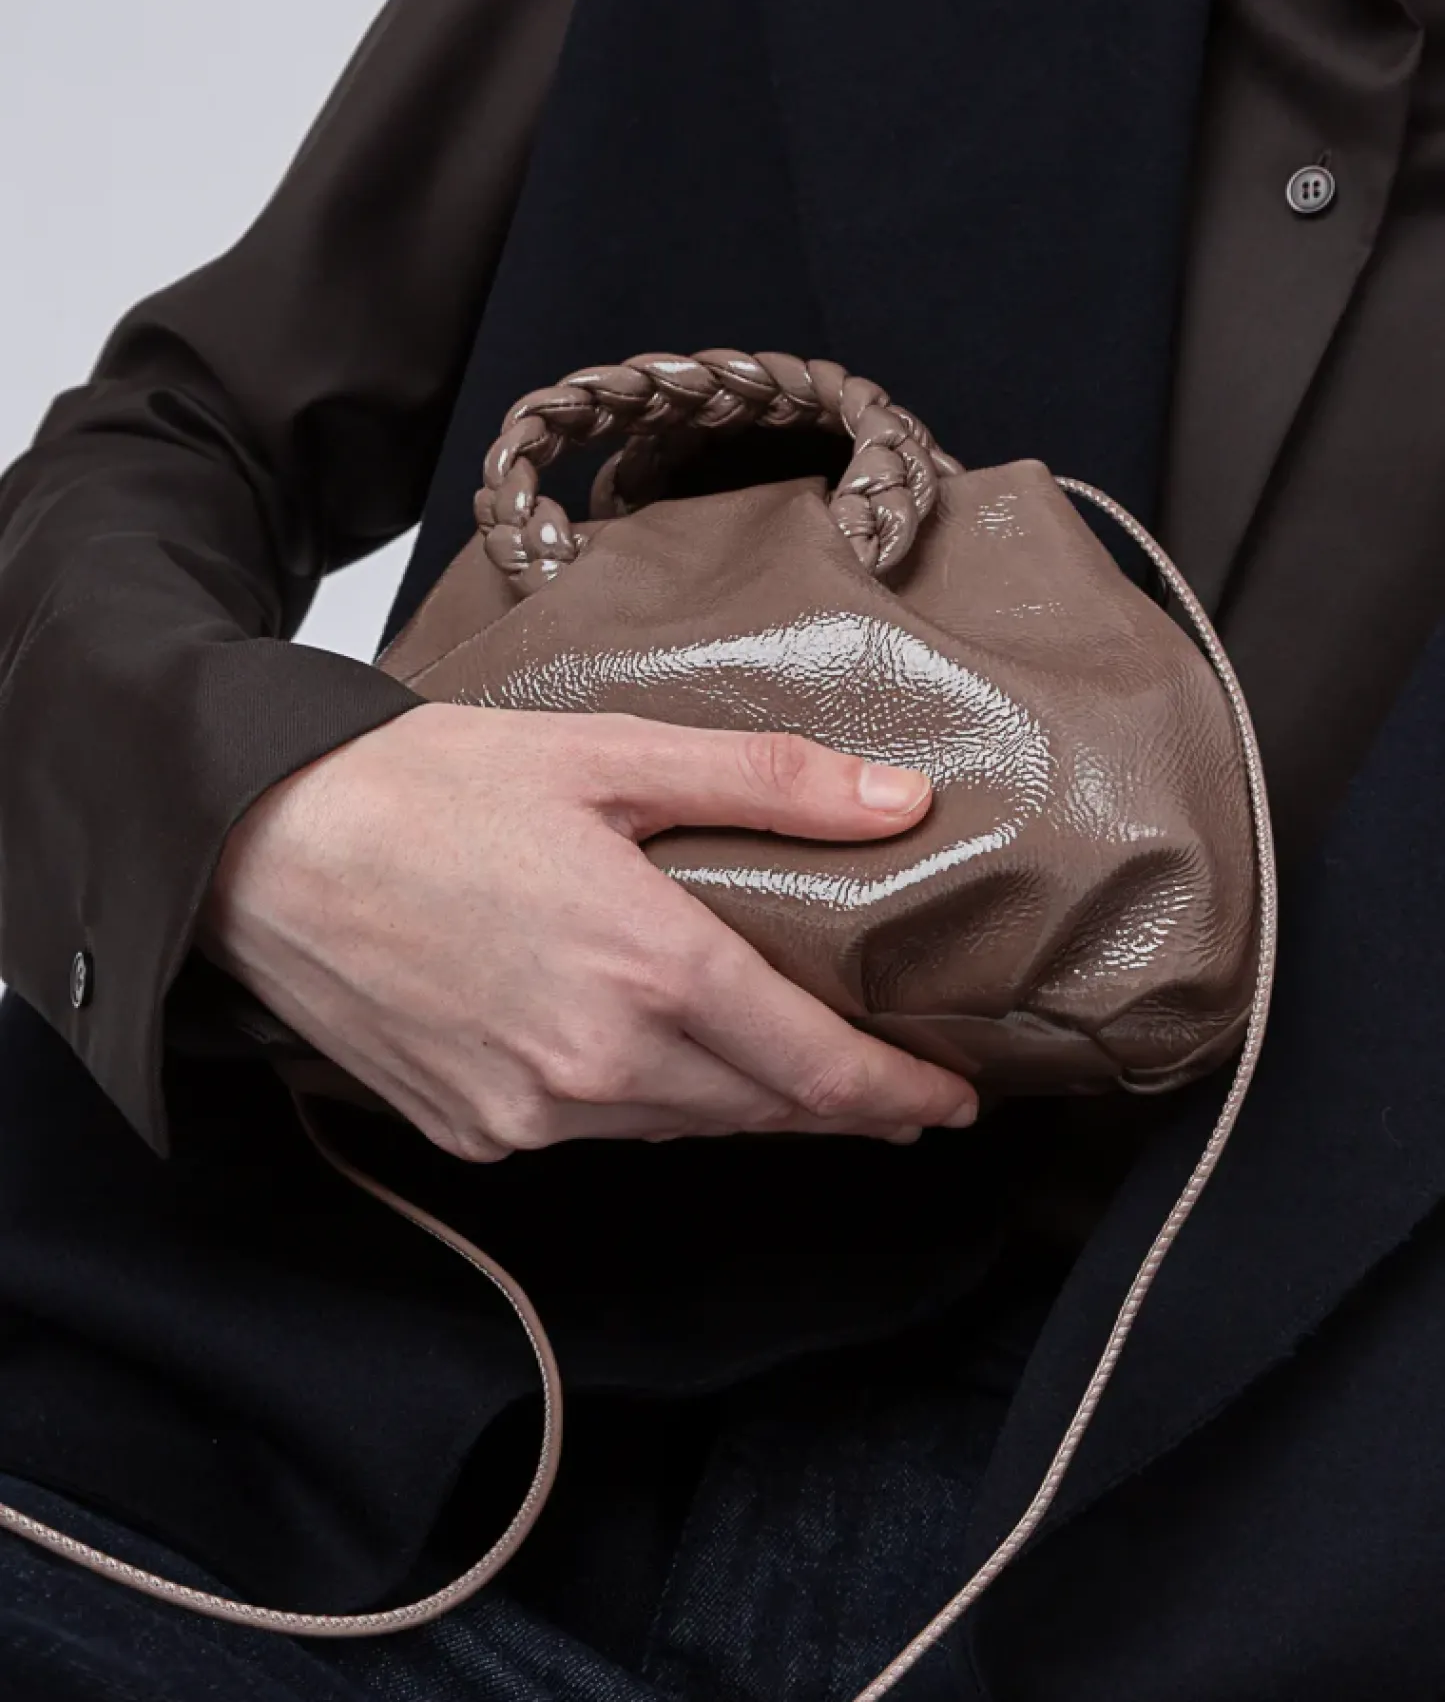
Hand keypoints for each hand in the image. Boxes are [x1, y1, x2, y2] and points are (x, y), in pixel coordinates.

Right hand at [199, 704, 978, 1161]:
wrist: (261, 847)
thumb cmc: (427, 785)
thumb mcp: (609, 754)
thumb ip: (766, 784)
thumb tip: (901, 803)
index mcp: (647, 969)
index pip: (814, 1070)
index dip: (896, 1094)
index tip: (951, 1099)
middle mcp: (596, 1065)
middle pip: (758, 1109)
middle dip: (837, 1104)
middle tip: (892, 1083)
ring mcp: (529, 1113)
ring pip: (680, 1126)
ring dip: (745, 1103)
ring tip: (786, 1062)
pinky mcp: (474, 1131)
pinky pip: (595, 1131)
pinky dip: (646, 1100)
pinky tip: (652, 1053)